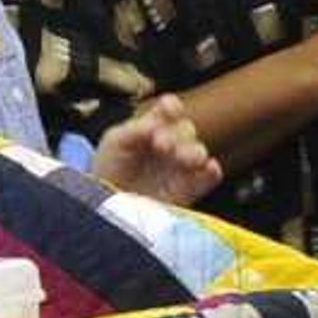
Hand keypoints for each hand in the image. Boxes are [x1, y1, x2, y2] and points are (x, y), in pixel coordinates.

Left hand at [90, 102, 221, 204]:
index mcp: (152, 128)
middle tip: (160, 145)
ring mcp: (181, 167)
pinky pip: (208, 177)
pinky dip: (211, 170)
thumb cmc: (107, 172)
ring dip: (193, 151)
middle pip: (186, 129)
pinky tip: (206, 168)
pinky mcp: (188, 190)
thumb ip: (134, 129)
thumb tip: (157, 123)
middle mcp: (171, 144)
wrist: (107, 209)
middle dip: (176, 134)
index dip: (172, 107)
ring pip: (198, 151)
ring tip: (183, 158)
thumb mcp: (114, 143)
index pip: (170, 110)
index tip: (169, 110)